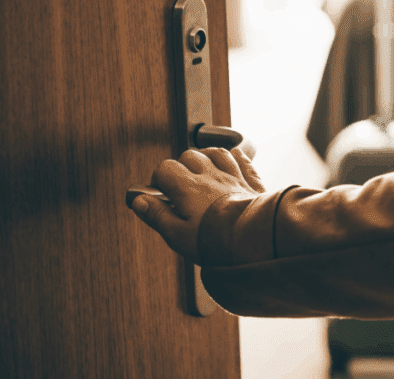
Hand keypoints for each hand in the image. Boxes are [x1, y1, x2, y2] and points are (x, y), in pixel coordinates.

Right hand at [130, 147, 263, 262]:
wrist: (254, 239)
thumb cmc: (216, 241)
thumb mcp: (177, 235)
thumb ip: (157, 215)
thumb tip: (139, 201)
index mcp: (189, 188)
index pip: (165, 168)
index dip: (158, 179)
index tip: (160, 194)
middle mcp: (210, 176)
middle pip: (190, 156)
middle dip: (181, 166)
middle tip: (180, 185)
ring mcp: (233, 177)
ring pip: (216, 153)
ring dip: (206, 157)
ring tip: (202, 170)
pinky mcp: (251, 182)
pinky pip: (243, 160)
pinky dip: (236, 158)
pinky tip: (233, 161)